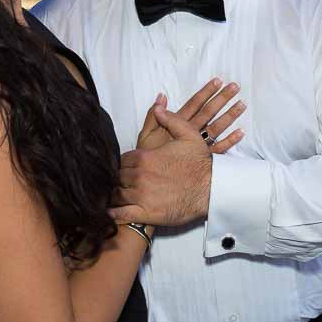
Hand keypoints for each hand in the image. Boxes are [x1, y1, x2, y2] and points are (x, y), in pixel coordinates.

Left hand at [113, 103, 235, 226]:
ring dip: (114, 195)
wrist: (212, 189)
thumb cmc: (200, 163)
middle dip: (117, 179)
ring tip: (113, 196)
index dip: (122, 163)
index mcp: (145, 157)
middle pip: (116, 177)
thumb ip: (171, 119)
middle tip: (119, 182)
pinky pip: (121, 214)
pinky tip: (109, 212)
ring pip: (116, 195)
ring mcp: (141, 196)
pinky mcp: (146, 213)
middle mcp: (139, 176)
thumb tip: (158, 106)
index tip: (125, 167)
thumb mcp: (189, 135)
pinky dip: (112, 214)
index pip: (121, 160)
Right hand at [135, 78, 244, 153]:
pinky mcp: (203, 157)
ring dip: (230, 116)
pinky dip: (230, 141)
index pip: (194, 103)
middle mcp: (190, 132)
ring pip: (217, 128)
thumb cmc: (149, 155)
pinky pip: (219, 149)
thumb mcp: (146, 134)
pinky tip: (241, 132)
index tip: (218, 81)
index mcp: (177, 124)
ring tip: (242, 105)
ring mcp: (198, 145)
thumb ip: (153, 115)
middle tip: (235, 87)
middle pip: (208, 112)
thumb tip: (161, 96)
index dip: (206, 92)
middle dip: (222, 99)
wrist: (150, 178)